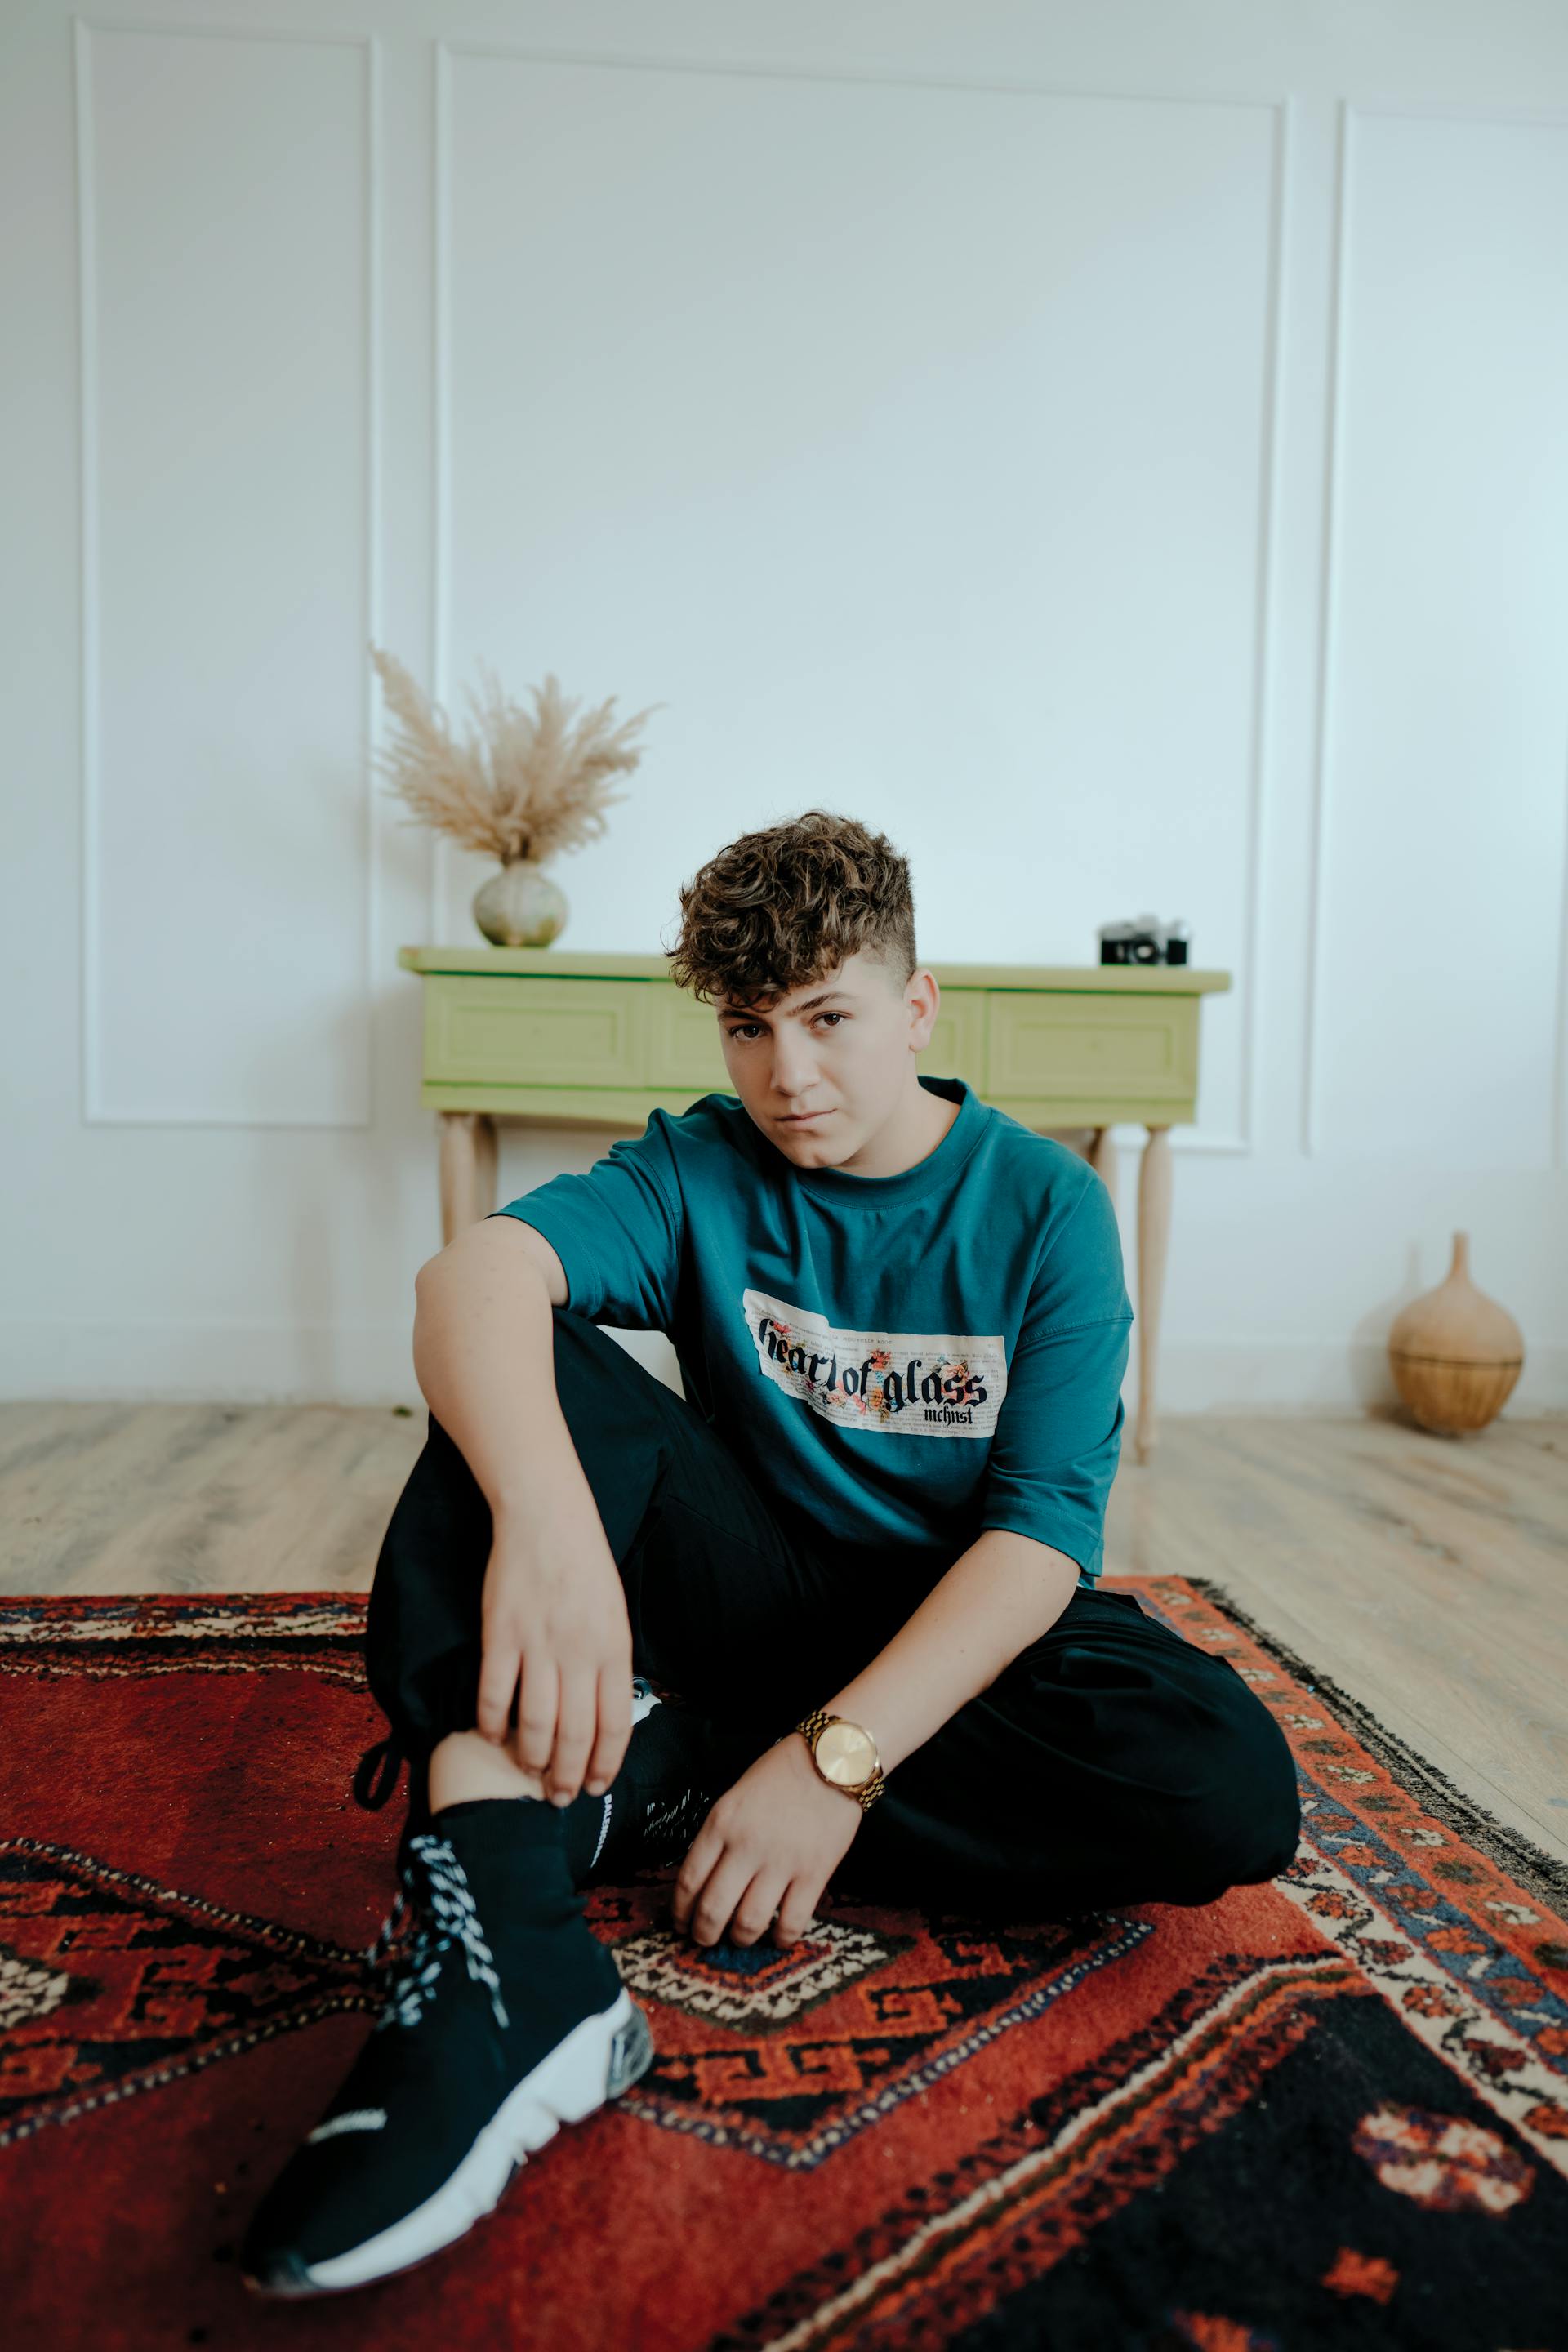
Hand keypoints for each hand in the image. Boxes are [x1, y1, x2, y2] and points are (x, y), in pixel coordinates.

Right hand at [475, 1510, 633, 1805]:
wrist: (547, 1518)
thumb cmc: (584, 1568)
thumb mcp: (614, 1615)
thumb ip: (609, 1664)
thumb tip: (603, 1717)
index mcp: (614, 1648)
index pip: (615, 1724)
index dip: (604, 1764)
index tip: (595, 1787)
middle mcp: (579, 1652)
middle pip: (575, 1734)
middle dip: (567, 1776)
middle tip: (558, 1797)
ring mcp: (538, 1644)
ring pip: (535, 1723)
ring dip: (531, 1758)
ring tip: (528, 1774)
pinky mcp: (500, 1634)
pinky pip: (494, 1694)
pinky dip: (490, 1724)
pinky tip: (490, 1737)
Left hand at [670, 1730, 864, 1949]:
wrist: (831, 1759)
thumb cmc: (780, 1774)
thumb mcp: (735, 1797)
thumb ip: (719, 1836)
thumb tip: (706, 1882)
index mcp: (721, 1824)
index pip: (689, 1881)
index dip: (680, 1912)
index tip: (681, 1924)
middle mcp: (746, 1846)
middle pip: (713, 1909)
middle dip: (703, 1934)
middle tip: (704, 1941)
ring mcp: (781, 1862)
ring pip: (748, 1923)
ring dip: (739, 1939)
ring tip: (740, 1938)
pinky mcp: (814, 1873)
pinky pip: (791, 1922)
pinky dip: (781, 1939)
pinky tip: (778, 1937)